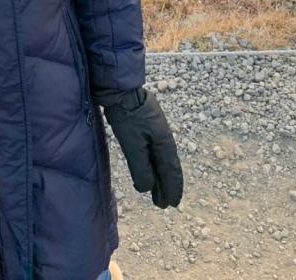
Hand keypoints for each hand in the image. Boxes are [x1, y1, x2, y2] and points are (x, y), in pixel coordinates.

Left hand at [102, 87, 182, 207]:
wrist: (122, 91)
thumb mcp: (133, 145)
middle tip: (163, 204)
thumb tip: (147, 188)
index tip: (173, 204)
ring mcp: (157, 132)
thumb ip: (141, 168)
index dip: (172, 188)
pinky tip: (149, 170)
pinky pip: (155, 153)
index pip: (171, 171)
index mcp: (164, 143)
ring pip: (162, 160)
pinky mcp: (148, 128)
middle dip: (167, 186)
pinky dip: (154, 166)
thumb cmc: (127, 117)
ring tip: (157, 194)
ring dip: (160, 178)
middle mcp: (165, 138)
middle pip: (168, 167)